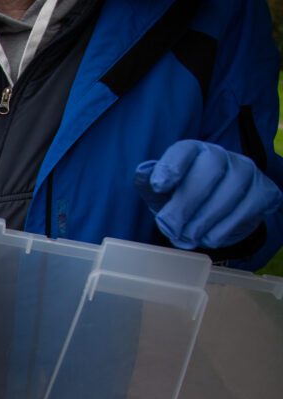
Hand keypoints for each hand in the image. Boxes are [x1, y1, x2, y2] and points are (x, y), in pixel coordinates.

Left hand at [134, 140, 281, 248]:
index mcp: (193, 151)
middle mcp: (221, 156)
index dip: (171, 166)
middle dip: (186, 203)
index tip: (158, 186)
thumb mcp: (160, 192)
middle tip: (170, 227)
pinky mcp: (263, 192)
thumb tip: (145, 172)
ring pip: (229, 193)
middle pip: (209, 171)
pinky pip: (246, 210)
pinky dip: (223, 229)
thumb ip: (148, 181)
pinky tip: (209, 238)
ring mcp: (246, 171)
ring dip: (203, 221)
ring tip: (187, 237)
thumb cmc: (184, 198)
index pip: (184, 150)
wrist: (216, 215)